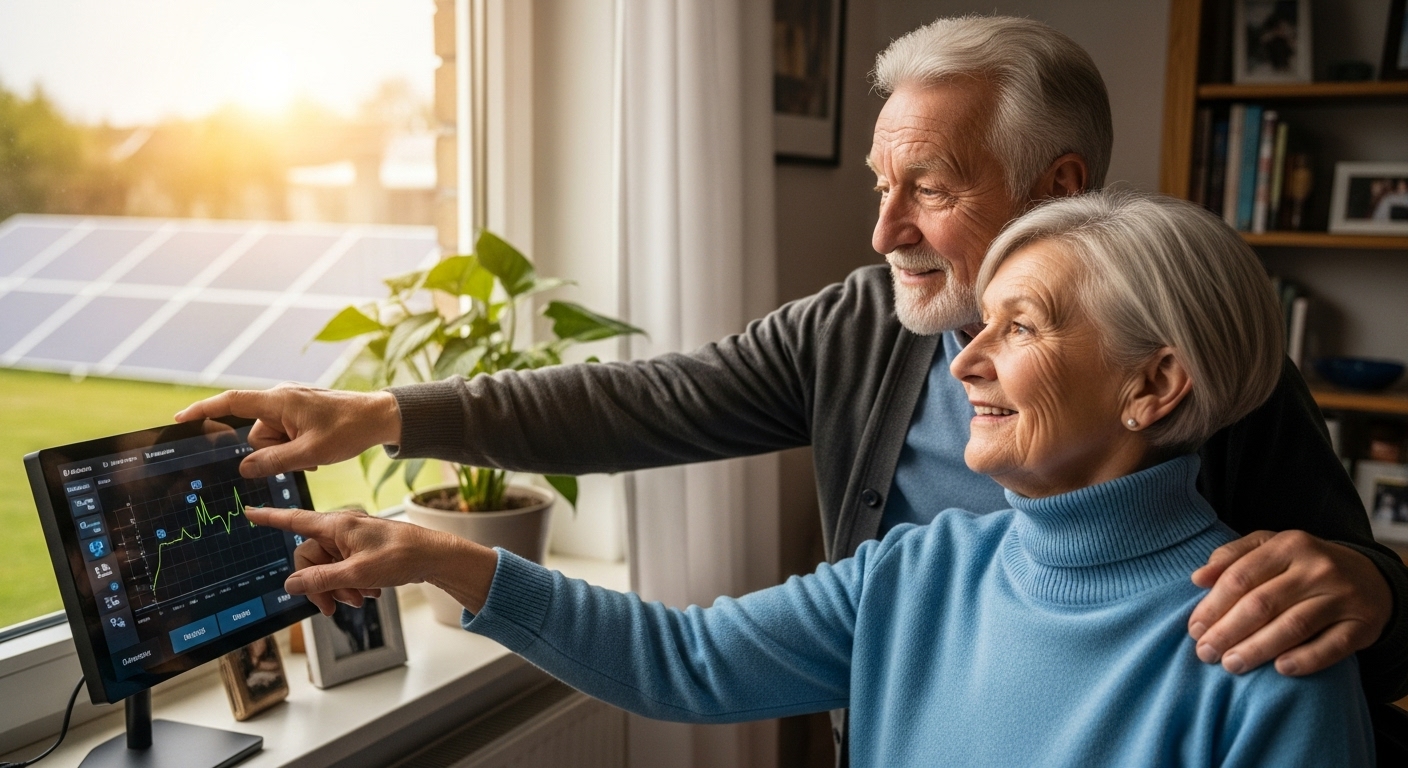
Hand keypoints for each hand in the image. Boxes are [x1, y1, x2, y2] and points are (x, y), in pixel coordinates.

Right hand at [175, 383, 401, 477]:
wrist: (380, 418)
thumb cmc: (349, 431)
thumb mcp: (310, 453)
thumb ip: (273, 461)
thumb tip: (244, 468)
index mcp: (279, 401)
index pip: (231, 402)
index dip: (203, 410)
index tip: (180, 419)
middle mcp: (280, 398)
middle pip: (256, 433)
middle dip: (274, 451)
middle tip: (306, 454)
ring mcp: (291, 404)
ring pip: (271, 438)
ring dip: (288, 451)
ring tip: (316, 452)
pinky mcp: (300, 411)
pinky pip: (285, 434)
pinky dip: (296, 446)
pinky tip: (317, 450)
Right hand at [246, 506, 498, 614]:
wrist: (435, 557)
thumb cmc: (402, 556)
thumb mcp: (357, 572)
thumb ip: (321, 579)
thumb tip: (291, 585)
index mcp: (337, 524)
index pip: (294, 520)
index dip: (270, 518)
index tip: (248, 511)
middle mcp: (341, 529)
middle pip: (310, 557)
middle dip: (320, 584)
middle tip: (334, 607)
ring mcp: (352, 541)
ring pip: (328, 568)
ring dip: (339, 588)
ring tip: (361, 599)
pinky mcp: (362, 551)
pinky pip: (344, 570)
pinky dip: (352, 584)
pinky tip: (370, 593)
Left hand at [1188, 530, 1390, 676]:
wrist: (1369, 578)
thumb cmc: (1303, 565)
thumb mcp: (1270, 548)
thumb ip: (1232, 558)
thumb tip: (1198, 578)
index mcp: (1289, 545)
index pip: (1240, 577)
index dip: (1213, 606)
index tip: (1194, 629)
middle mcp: (1317, 568)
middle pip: (1262, 603)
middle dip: (1227, 631)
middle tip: (1205, 653)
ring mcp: (1342, 596)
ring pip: (1293, 626)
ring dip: (1257, 649)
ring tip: (1231, 665)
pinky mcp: (1362, 625)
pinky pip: (1332, 646)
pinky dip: (1305, 660)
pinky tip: (1280, 670)